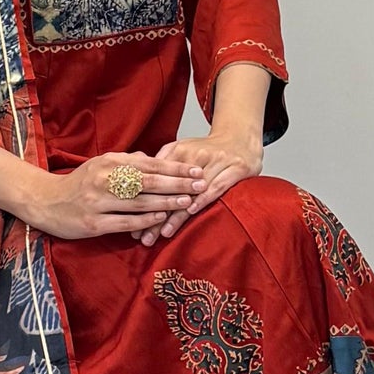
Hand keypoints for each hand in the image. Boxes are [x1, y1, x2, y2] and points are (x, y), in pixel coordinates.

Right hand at [32, 151, 203, 241]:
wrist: (45, 202)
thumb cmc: (79, 184)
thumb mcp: (101, 165)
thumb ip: (127, 162)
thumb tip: (154, 159)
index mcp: (109, 163)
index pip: (149, 164)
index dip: (175, 168)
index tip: (196, 170)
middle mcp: (104, 179)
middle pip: (147, 181)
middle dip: (177, 183)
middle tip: (200, 185)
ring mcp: (98, 202)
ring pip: (138, 202)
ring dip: (165, 202)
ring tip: (187, 202)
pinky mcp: (93, 223)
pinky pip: (124, 221)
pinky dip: (144, 220)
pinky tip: (160, 217)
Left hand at [137, 130, 260, 244]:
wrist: (241, 137)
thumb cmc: (207, 151)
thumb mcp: (182, 150)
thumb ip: (161, 166)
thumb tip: (134, 182)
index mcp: (179, 149)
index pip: (157, 178)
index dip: (144, 201)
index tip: (132, 224)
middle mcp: (197, 153)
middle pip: (172, 188)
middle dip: (157, 214)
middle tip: (145, 236)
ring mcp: (218, 160)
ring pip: (192, 191)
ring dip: (177, 214)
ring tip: (164, 233)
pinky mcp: (236, 168)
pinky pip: (217, 186)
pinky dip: (203, 200)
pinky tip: (191, 213)